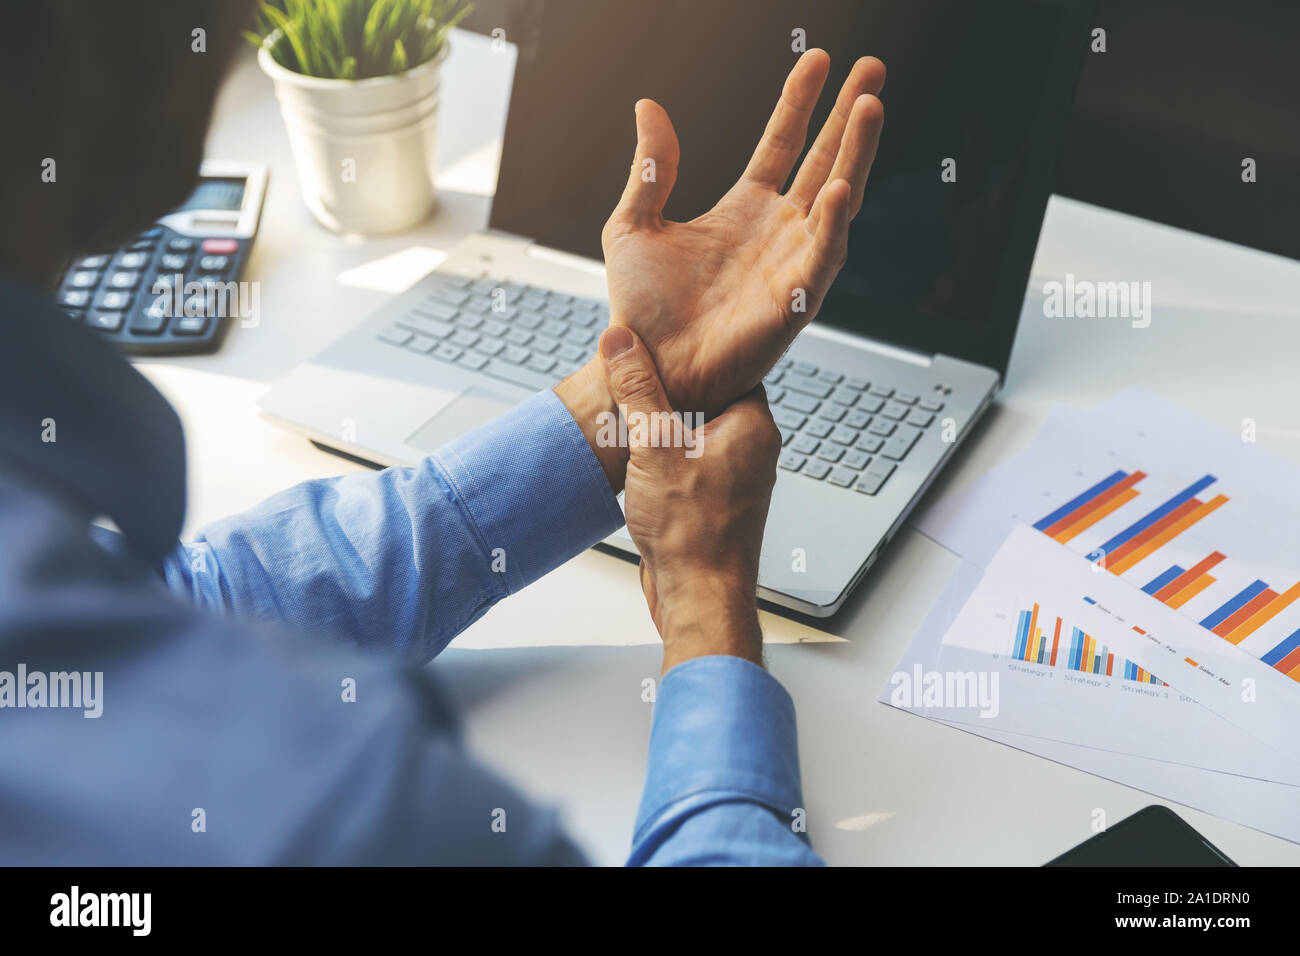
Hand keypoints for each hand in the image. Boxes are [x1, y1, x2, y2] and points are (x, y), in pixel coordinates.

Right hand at [598, 325, 779, 672]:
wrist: (699, 597)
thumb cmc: (692, 532)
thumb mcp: (654, 446)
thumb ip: (637, 390)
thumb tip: (620, 343)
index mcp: (753, 425)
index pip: (724, 369)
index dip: (687, 357)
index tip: (654, 347)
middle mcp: (752, 450)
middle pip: (706, 400)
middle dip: (667, 395)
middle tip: (631, 381)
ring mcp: (735, 479)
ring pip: (694, 435)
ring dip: (661, 431)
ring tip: (628, 423)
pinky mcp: (715, 504)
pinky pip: (687, 466)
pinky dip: (662, 461)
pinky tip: (636, 465)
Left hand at [602, 50, 884, 415]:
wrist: (643, 363)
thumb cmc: (641, 309)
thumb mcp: (633, 224)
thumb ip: (651, 168)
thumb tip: (649, 106)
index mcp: (744, 209)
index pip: (783, 143)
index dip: (801, 102)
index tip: (819, 59)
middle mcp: (776, 231)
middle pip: (824, 160)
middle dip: (851, 115)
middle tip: (873, 69)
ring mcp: (790, 263)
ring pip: (836, 199)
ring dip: (856, 155)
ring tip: (870, 107)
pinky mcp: (793, 301)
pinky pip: (822, 257)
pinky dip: (831, 224)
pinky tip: (837, 188)